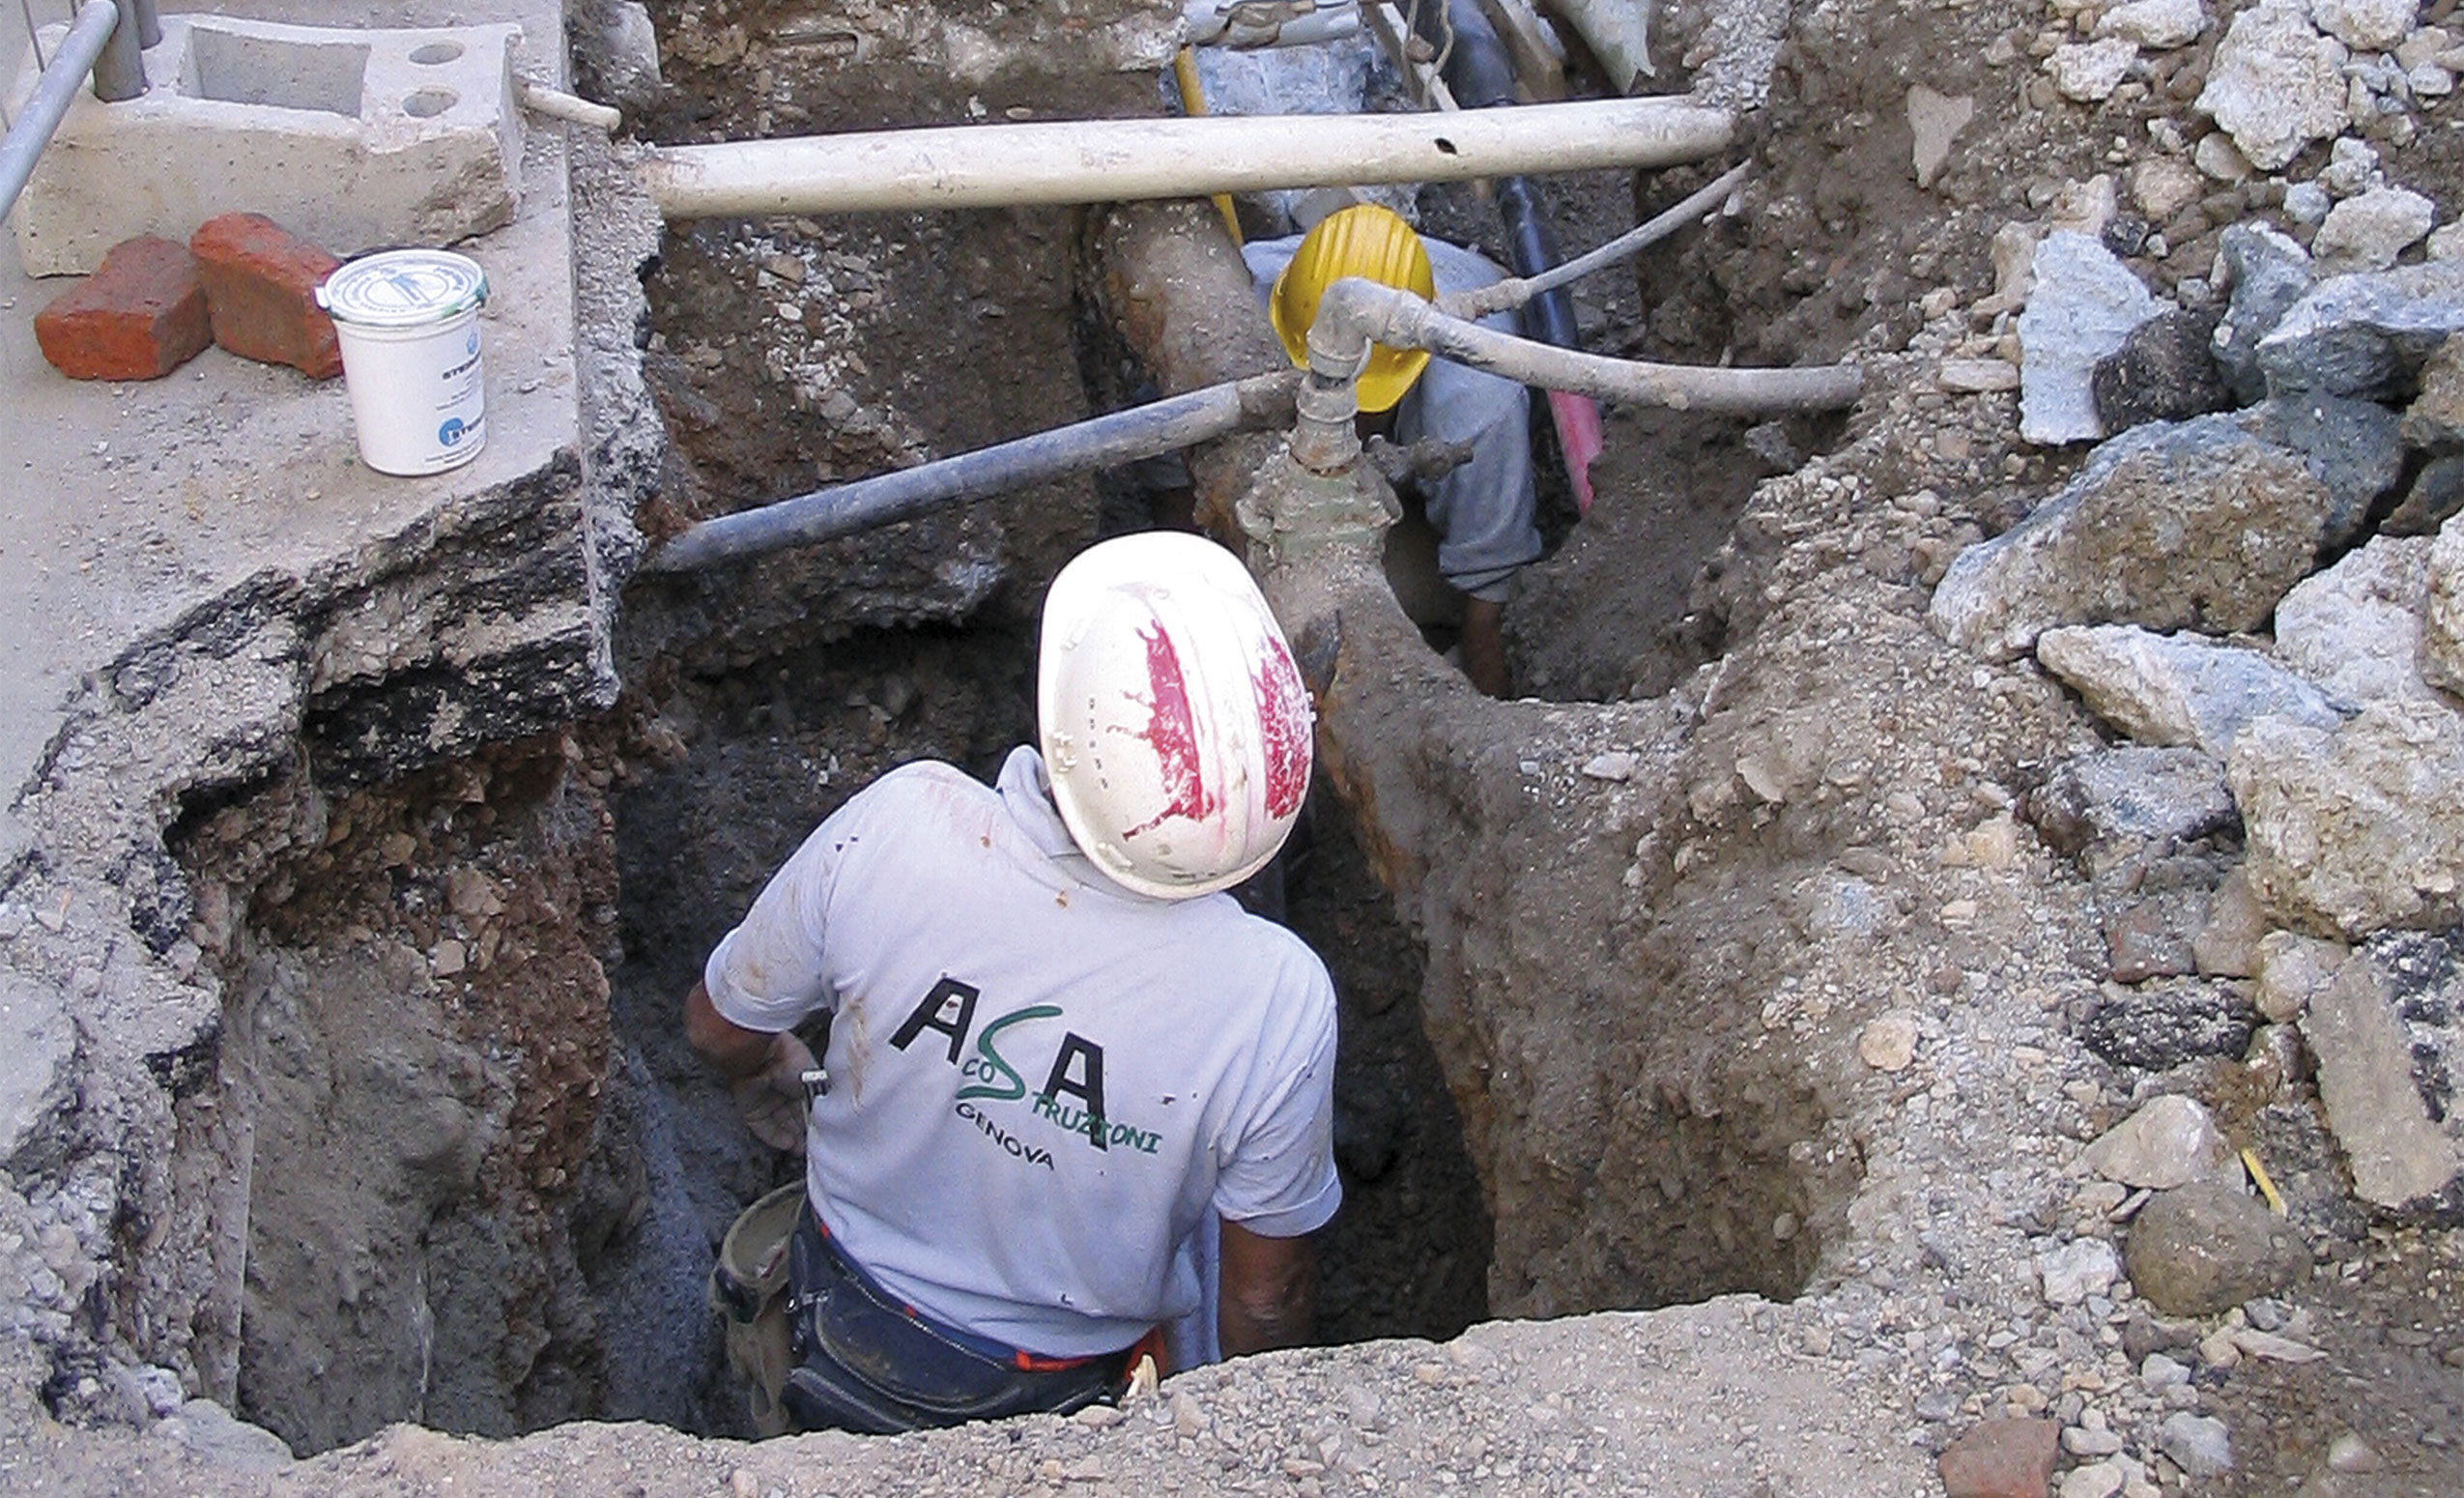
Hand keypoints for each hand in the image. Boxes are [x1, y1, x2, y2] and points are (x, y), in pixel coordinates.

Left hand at [730, 1031, 818, 1153]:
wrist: (762, 1055)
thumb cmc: (791, 1058)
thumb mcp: (816, 1078)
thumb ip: (822, 1098)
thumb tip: (830, 1114)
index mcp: (800, 1080)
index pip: (810, 1107)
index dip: (816, 1121)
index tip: (825, 1134)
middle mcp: (783, 1092)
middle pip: (795, 1119)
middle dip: (805, 1133)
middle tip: (815, 1146)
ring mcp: (767, 1103)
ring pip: (781, 1127)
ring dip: (792, 1139)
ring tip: (803, 1150)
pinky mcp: (752, 1112)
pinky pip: (764, 1130)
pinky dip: (776, 1139)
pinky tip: (788, 1145)